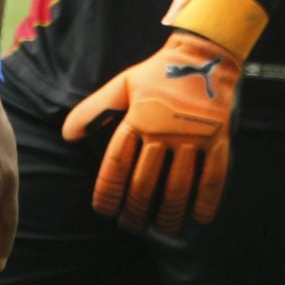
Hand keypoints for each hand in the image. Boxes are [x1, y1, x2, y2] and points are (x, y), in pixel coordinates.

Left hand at [61, 30, 240, 234]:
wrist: (203, 56)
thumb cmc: (157, 73)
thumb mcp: (122, 85)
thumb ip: (94, 110)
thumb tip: (66, 134)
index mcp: (138, 118)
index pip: (117, 163)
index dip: (108, 190)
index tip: (103, 210)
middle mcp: (164, 131)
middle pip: (145, 181)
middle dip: (135, 208)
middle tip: (129, 225)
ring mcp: (193, 137)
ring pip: (178, 185)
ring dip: (167, 212)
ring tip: (160, 229)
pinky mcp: (217, 140)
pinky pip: (213, 176)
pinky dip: (206, 200)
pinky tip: (198, 218)